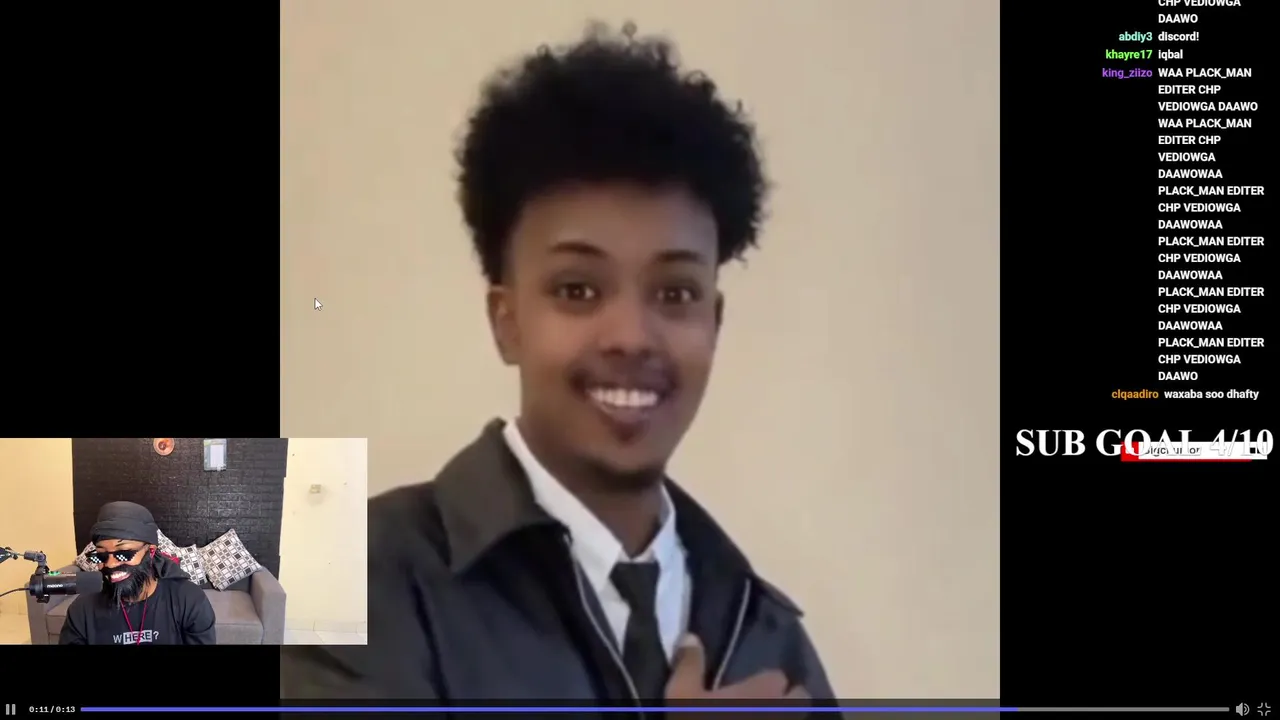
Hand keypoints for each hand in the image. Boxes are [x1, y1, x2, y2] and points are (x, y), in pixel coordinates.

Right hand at [666, 634, 809, 715]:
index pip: (777, 675)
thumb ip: (690, 664)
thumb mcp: (682, 693)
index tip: (753, 684)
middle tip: (764, 702)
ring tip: (763, 714)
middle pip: (798, 698)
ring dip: (784, 713)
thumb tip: (690, 636)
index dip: (767, 679)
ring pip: (795, 716)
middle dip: (787, 698)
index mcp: (761, 689)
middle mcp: (781, 708)